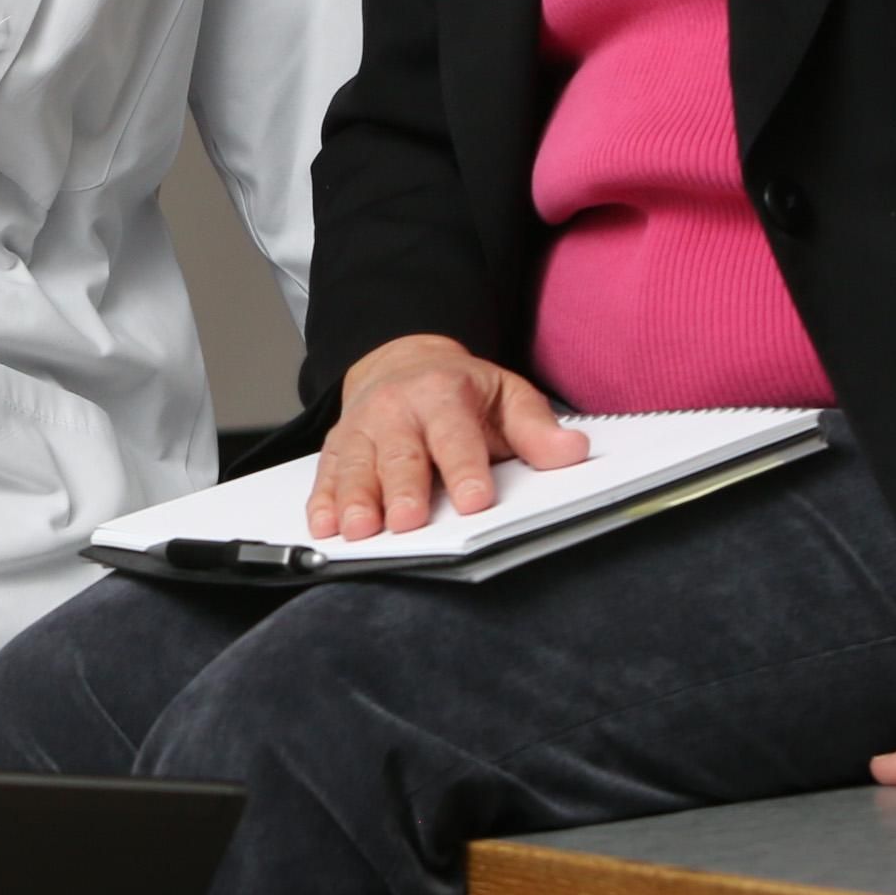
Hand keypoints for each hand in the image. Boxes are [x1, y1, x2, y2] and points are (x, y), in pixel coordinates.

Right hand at [305, 334, 592, 538]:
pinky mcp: (338, 446)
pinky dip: (322, 501)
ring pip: (357, 466)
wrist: (402, 363)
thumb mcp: (507, 395)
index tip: (475, 501)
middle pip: (400, 455)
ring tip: (360, 531)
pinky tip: (323, 527)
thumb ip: (536, 428)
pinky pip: (326, 474)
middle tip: (409, 522)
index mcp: (443, 394)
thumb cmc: (461, 391)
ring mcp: (362, 428)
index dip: (465, 470)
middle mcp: (396, 409)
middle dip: (403, 490)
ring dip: (355, 499)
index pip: (456, 437)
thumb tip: (573, 451)